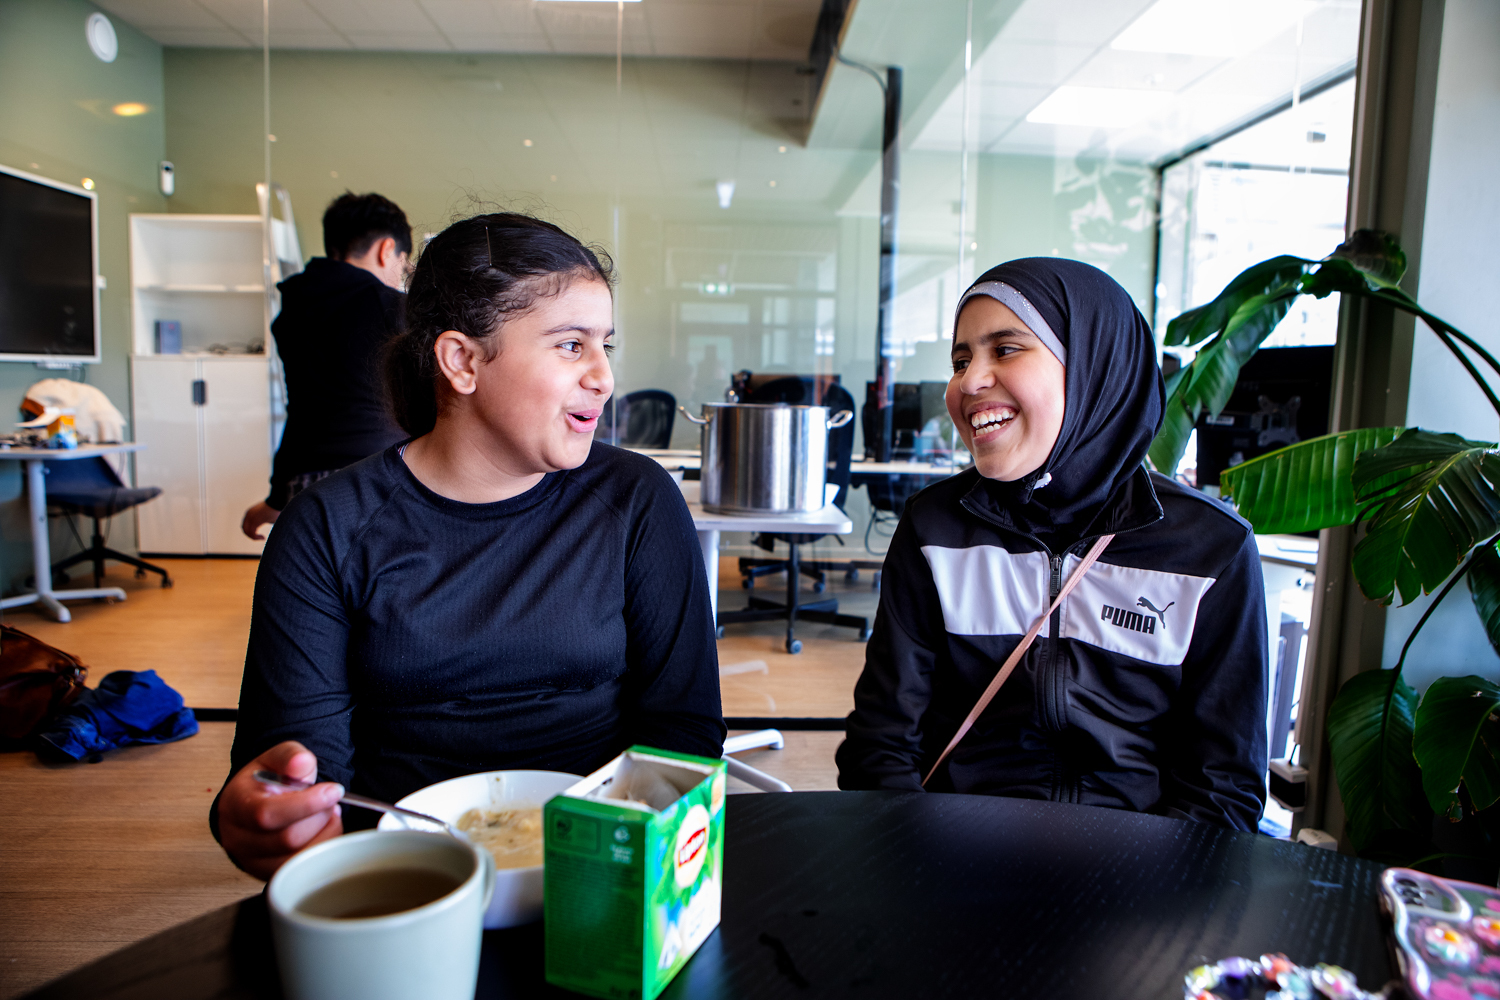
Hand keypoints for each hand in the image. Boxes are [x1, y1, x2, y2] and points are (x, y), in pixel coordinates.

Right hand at [218, 741, 342, 879]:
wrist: (255, 802)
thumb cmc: (266, 781)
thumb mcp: (276, 758)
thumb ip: (290, 756)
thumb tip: (301, 763)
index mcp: (235, 805)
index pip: (267, 814)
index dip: (307, 804)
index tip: (333, 791)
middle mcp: (237, 838)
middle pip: (287, 839)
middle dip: (319, 817)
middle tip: (331, 800)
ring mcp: (251, 861)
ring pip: (298, 859)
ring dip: (324, 834)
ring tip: (327, 813)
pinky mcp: (268, 874)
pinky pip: (301, 870)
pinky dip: (321, 848)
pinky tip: (323, 830)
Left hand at [242, 501, 279, 539]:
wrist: (277, 502)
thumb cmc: (275, 509)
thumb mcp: (266, 516)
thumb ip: (263, 522)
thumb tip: (267, 528)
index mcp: (250, 514)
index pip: (245, 525)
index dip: (250, 532)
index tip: (259, 534)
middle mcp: (248, 515)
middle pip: (245, 529)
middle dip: (251, 535)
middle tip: (260, 538)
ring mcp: (251, 518)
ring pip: (247, 532)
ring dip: (254, 537)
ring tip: (262, 538)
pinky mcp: (255, 520)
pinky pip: (252, 532)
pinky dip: (256, 537)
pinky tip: (263, 537)